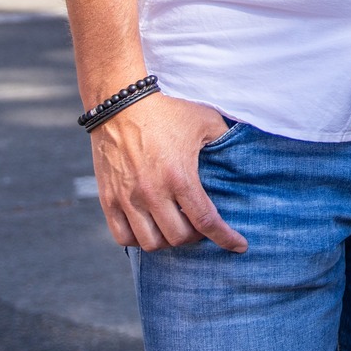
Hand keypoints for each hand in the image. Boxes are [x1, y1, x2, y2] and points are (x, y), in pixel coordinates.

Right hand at [89, 93, 246, 252]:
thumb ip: (226, 141)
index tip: (239, 247)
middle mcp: (152, 193)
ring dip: (167, 241)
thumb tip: (243, 154)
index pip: (206, 221)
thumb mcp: (207, 121)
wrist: (121, 103)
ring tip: (176, 227)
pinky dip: (138, 240)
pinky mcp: (107, 199)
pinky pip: (122, 236)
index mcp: (180, 177)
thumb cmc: (168, 110)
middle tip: (201, 227)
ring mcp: (127, 199)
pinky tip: (150, 228)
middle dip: (195, 238)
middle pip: (178, 237)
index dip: (225, 238)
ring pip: (150, 243)